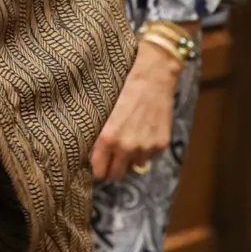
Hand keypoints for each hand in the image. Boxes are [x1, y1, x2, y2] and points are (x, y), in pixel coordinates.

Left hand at [90, 44, 179, 180]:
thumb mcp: (102, 111)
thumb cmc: (123, 88)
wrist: (152, 76)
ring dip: (130, 158)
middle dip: (112, 167)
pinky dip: (145, 150)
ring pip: (134, 166)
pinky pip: (149, 156)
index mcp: (108, 139)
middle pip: (116, 175)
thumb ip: (97, 136)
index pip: (99, 172)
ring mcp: (146, 148)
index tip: (97, 163)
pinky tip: (143, 132)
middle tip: (110, 156)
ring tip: (128, 139)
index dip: (97, 168)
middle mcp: (127, 148)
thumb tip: (90, 154)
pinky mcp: (160, 145)